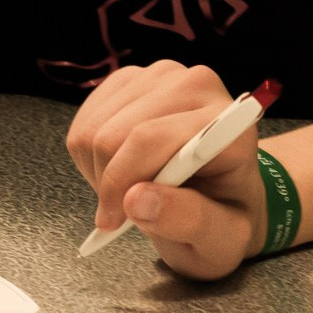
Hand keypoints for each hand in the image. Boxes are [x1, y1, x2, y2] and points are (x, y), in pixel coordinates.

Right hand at [65, 61, 261, 278]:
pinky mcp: (132, 79)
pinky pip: (84, 121)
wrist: (222, 191)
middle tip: (126, 210)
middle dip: (109, 182)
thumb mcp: (220, 237)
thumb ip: (187, 220)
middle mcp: (195, 85)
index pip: (148, 138)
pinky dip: (91, 154)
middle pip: (113, 134)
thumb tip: (136, 200)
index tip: (113, 221)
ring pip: (93, 128)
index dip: (120, 181)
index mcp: (227, 122)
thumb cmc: (224, 214)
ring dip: (99, 170)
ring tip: (130, 189)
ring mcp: (160, 75)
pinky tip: (120, 168)